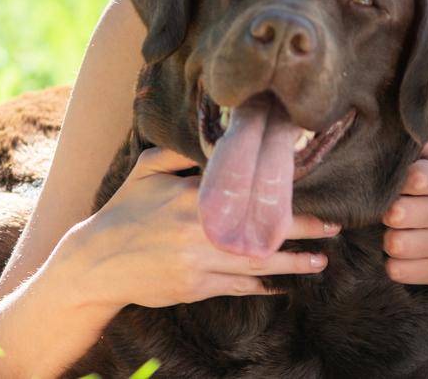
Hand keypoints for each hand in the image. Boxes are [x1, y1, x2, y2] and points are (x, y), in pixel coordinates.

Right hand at [69, 145, 341, 310]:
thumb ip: (181, 153)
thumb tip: (214, 138)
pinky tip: (280, 284)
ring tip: (320, 261)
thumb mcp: (147, 170)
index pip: (247, 194)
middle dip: (302, 231)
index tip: (313, 191)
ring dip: (291, 264)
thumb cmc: (124, 210)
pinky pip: (235, 286)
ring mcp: (197, 263)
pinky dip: (260, 285)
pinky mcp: (193, 288)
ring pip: (255, 264)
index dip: (281, 195)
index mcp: (192, 197)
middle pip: (261, 232)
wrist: (94, 262)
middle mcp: (200, 231)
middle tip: (333, 227)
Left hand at [382, 132, 427, 285]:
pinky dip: (395, 262)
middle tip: (390, 210)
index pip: (414, 178)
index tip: (394, 184)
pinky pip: (398, 271)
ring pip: (395, 244)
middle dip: (386, 212)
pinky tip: (405, 251)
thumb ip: (419, 138)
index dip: (394, 181)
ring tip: (399, 231)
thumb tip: (390, 130)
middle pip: (397, 214)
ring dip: (389, 238)